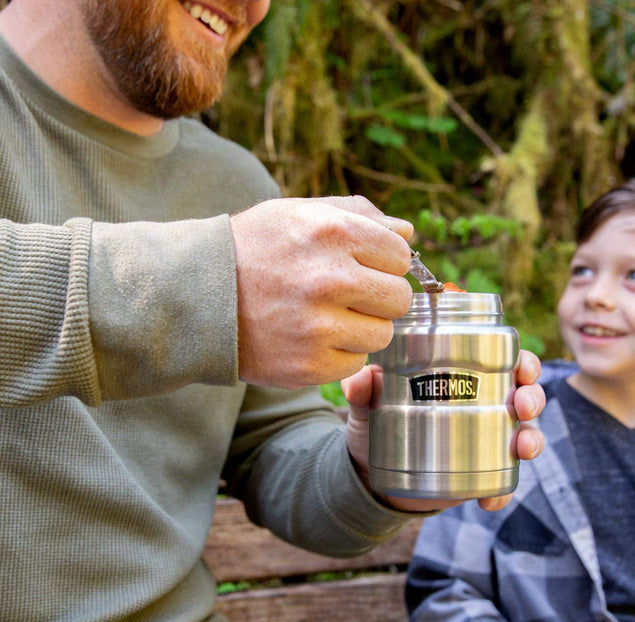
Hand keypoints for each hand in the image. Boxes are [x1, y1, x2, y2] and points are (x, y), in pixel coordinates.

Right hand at [230, 196, 413, 387]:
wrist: (197, 296)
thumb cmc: (254, 250)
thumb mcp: (298, 213)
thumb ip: (358, 215)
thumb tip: (408, 233)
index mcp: (332, 232)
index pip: (401, 255)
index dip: (384, 262)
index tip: (363, 267)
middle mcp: (329, 278)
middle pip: (399, 298)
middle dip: (379, 297)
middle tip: (348, 295)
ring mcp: (319, 326)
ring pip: (382, 334)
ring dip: (362, 327)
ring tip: (328, 316)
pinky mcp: (309, 364)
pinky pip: (356, 362)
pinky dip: (340, 353)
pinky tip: (313, 338)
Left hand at [341, 349, 544, 512]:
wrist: (370, 471)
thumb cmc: (377, 422)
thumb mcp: (368, 404)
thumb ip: (362, 390)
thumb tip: (361, 379)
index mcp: (464, 377)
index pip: (505, 361)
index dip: (524, 361)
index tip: (523, 368)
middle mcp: (483, 405)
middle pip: (524, 394)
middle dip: (533, 397)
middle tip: (522, 405)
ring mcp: (485, 440)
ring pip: (524, 435)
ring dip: (531, 439)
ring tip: (522, 448)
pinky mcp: (479, 473)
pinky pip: (501, 483)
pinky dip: (501, 493)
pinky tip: (490, 501)